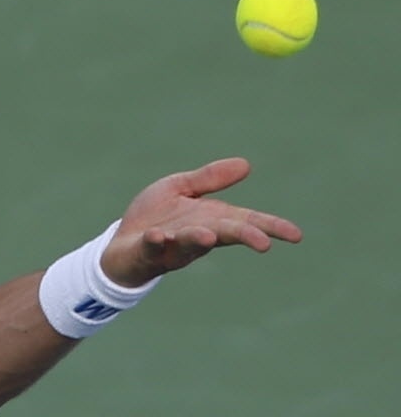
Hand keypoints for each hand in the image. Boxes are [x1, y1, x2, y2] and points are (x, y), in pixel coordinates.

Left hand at [100, 158, 302, 286]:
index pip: (246, 222)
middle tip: (263, 243)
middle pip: (225, 234)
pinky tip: (157, 236)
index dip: (270, 227)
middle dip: (243, 237)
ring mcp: (173, 246)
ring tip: (208, 235)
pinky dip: (156, 242)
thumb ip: (208, 179)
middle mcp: (197, 234)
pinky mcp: (148, 251)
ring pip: (190, 243)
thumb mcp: (180, 189)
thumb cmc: (154, 218)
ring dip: (198, 239)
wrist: (120, 244)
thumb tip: (246, 164)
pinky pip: (152, 247)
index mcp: (211, 219)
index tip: (296, 235)